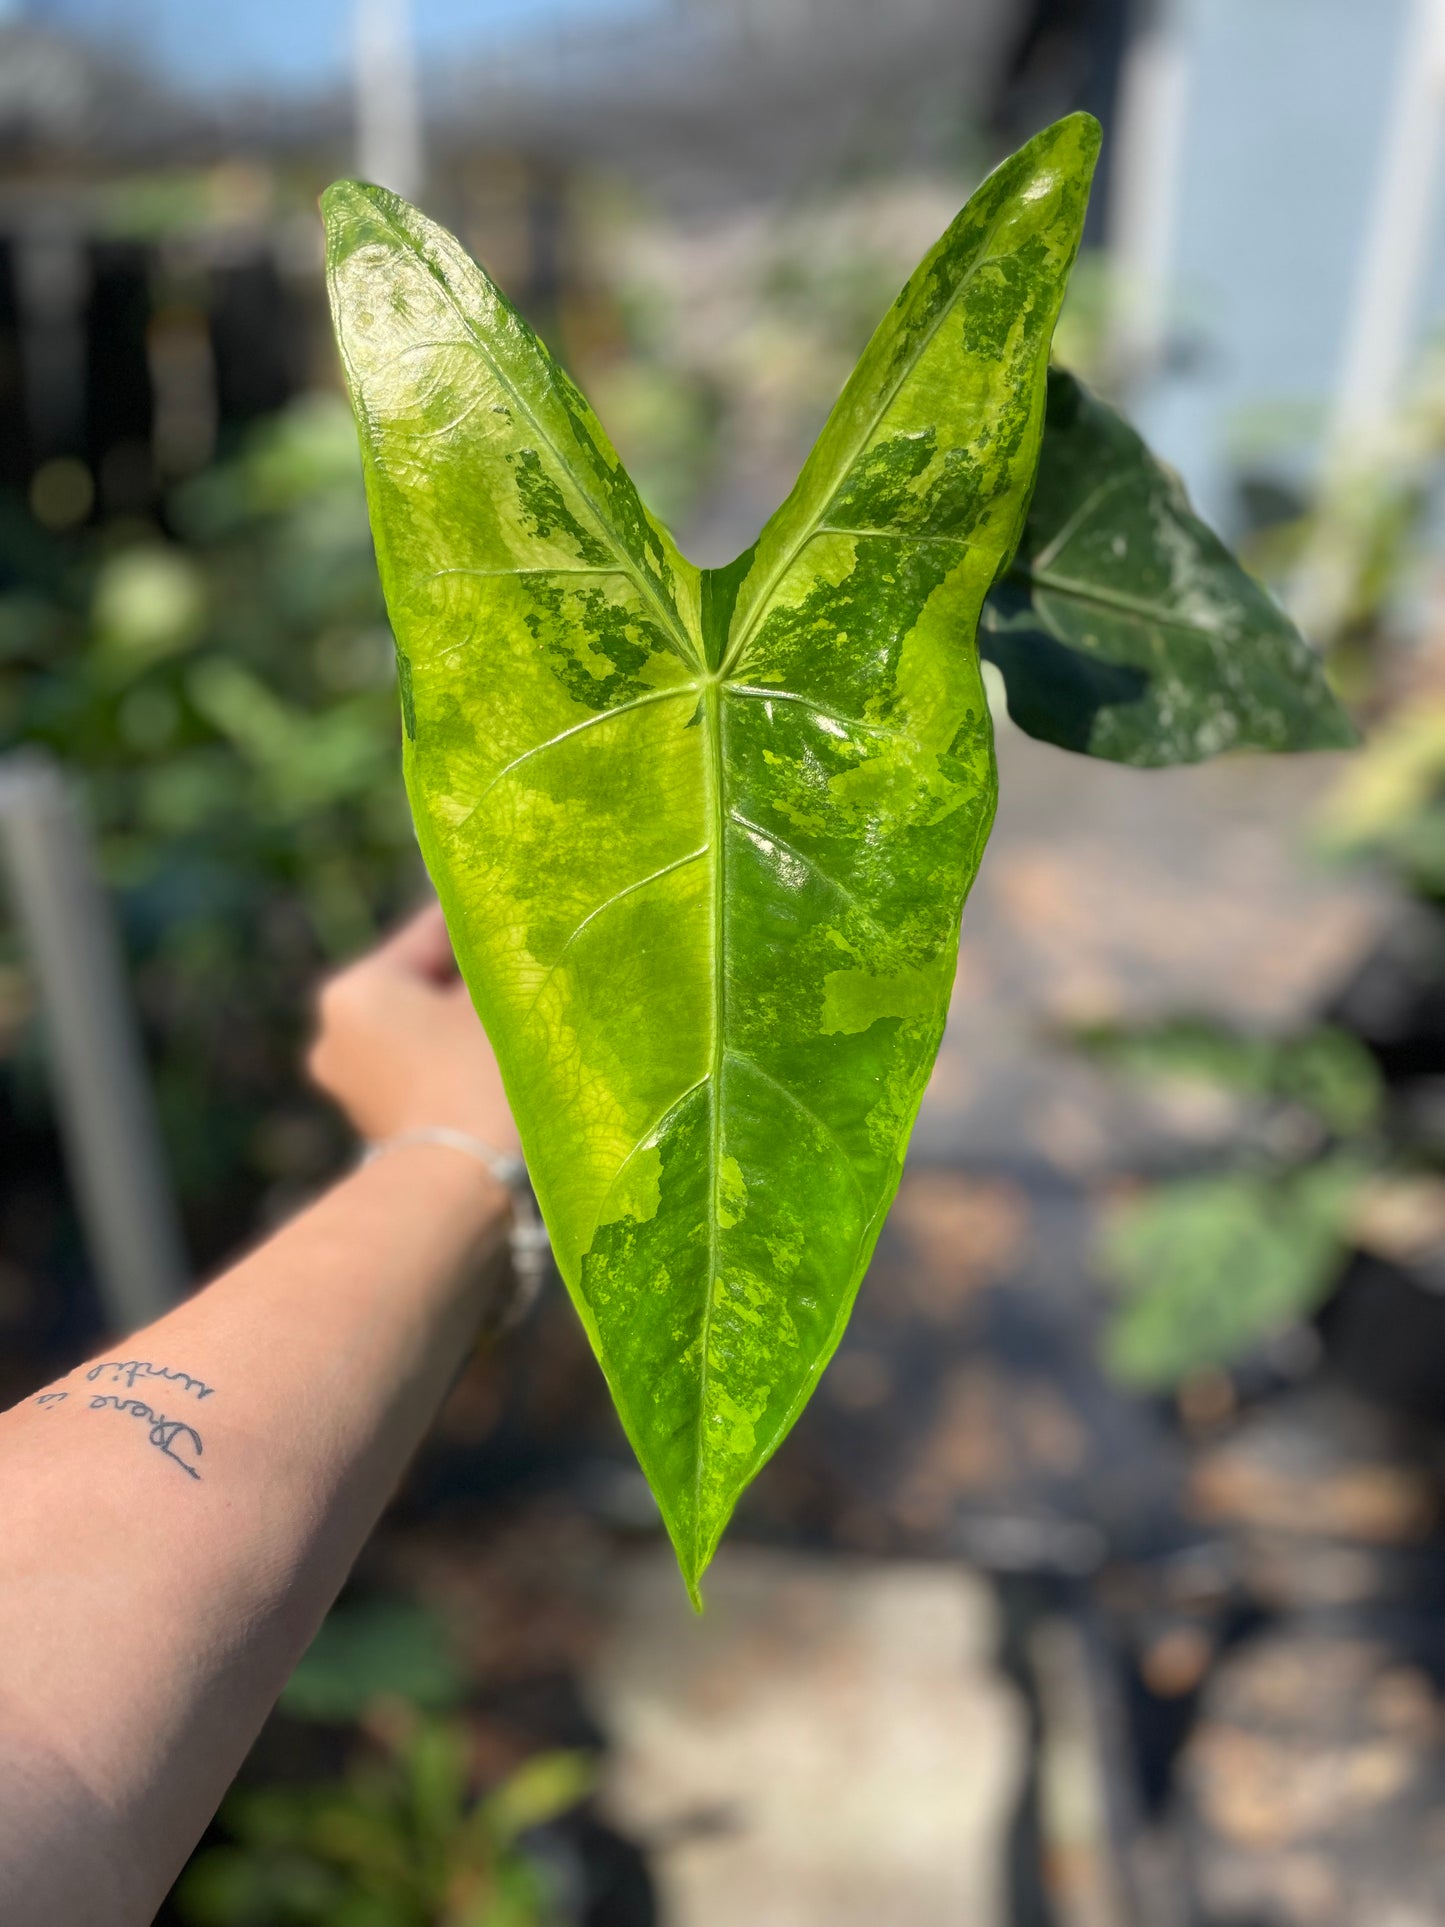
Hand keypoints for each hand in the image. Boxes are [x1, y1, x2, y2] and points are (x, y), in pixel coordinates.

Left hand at [307, 902, 518, 1153]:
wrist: (459, 1187)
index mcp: (358, 988)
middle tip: (535, 964)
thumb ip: (511, 956)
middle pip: (426, 985)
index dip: (486, 916)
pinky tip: (503, 1060)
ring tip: (526, 1016)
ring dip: (470, 1021)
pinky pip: (424, 1070)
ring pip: (426, 1030)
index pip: (433, 932)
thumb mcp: (505, 1000)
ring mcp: (353, 1085)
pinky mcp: (377, 1125)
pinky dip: (458, 1060)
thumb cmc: (481, 1077)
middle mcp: (338, 1033)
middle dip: (479, 978)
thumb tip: (526, 926)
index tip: (525, 902)